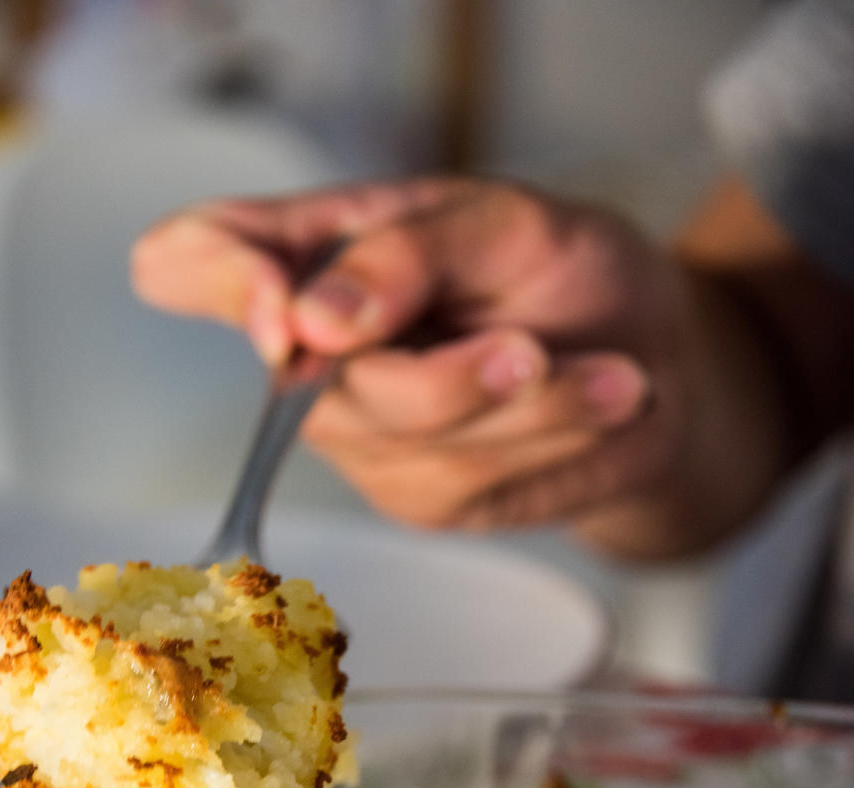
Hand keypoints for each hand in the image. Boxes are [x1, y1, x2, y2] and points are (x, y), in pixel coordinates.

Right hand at [132, 177, 791, 557]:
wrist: (659, 366)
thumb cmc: (566, 275)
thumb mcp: (506, 222)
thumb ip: (405, 252)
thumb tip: (310, 322)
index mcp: (312, 250)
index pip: (195, 259)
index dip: (216, 282)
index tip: (286, 313)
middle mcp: (312, 352)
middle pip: (317, 382)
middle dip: (444, 372)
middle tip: (530, 350)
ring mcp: (360, 435)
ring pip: (412, 436)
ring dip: (529, 405)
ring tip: (612, 373)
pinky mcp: (418, 497)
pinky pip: (467, 480)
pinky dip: (553, 438)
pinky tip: (605, 401)